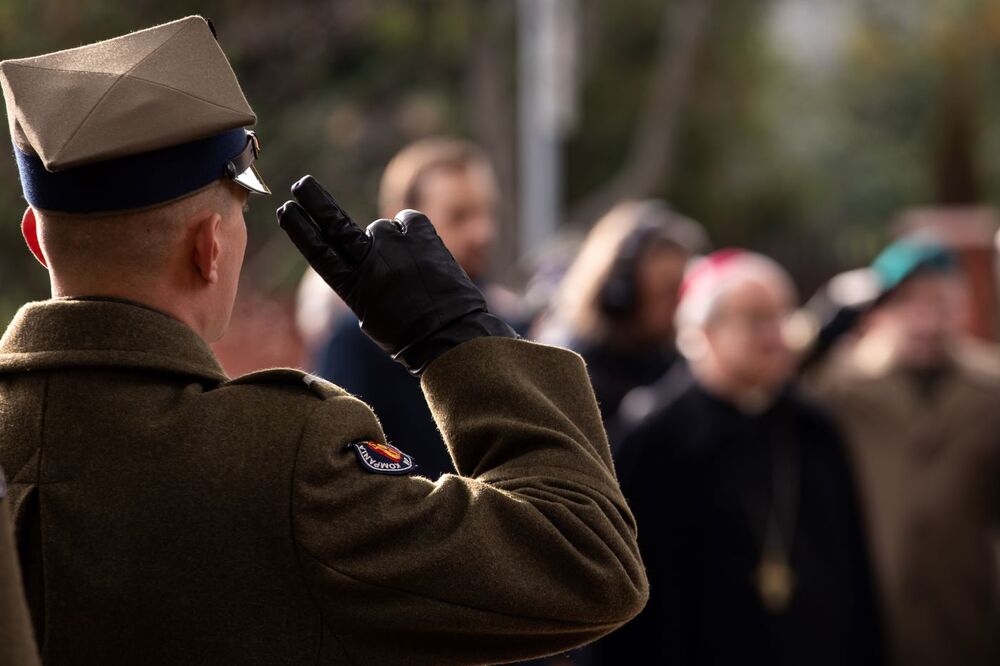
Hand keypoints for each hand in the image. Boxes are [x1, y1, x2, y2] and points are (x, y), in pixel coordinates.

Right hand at [277, 176, 515, 374]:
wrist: (450, 335)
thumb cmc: (407, 334)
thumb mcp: (369, 315)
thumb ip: (359, 281)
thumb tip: (362, 256)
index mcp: (351, 286)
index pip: (318, 250)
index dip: (300, 229)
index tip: (286, 209)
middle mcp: (369, 260)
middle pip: (335, 223)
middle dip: (315, 201)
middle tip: (302, 184)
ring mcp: (395, 243)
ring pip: (381, 229)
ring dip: (391, 243)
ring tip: (411, 271)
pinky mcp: (421, 232)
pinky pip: (408, 221)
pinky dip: (411, 233)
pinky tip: (422, 255)